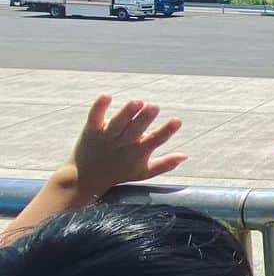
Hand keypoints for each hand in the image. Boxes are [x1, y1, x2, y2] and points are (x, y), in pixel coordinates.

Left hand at [68, 95, 185, 199]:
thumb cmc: (119, 173)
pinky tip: (107, 96)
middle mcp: (122, 144)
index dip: (166, 131)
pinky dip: (99, 107)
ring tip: (137, 102)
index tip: (177, 120)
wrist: (85, 179)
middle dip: (144, 118)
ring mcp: (106, 137)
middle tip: (154, 106)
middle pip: (135, 130)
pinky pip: (94, 118)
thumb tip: (185, 156)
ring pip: (117, 124)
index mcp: (137, 153)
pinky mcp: (91, 131)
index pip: (154, 141)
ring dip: (127, 113)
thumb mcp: (143, 172)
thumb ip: (165, 164)